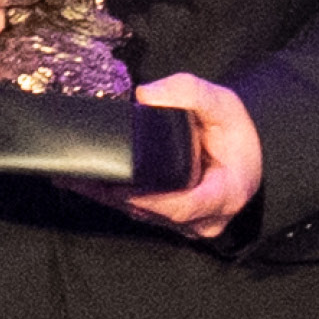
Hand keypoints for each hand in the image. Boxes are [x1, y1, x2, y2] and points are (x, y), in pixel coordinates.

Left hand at [90, 73, 266, 239]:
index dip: (149, 199)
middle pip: (154, 212)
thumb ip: (191, 93)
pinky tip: (86, 183)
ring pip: (142, 215)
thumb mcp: (224, 104)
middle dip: (117, 194)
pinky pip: (139, 212)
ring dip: (108, 197)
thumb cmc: (234, 133)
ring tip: (74, 177)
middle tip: (82, 175)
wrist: (243, 153)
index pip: (184, 206)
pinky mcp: (170, 221)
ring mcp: (187, 225)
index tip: (120, 187)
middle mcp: (206, 218)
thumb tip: (146, 95)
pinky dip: (114, 197)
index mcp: (226, 193)